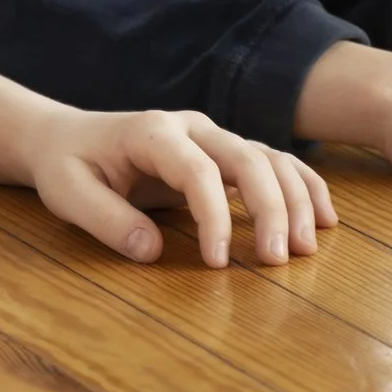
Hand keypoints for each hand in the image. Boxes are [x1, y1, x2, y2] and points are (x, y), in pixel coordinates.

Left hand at [23, 108, 332, 266]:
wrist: (66, 138)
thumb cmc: (67, 166)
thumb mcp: (68, 194)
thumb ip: (106, 220)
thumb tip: (152, 251)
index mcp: (153, 133)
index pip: (198, 172)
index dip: (215, 217)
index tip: (217, 263)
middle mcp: (191, 128)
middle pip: (247, 157)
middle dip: (271, 208)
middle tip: (279, 262)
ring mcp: (211, 137)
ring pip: (269, 157)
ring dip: (295, 200)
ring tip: (306, 249)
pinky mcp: (222, 152)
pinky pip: (274, 162)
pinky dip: (302, 186)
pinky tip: (325, 219)